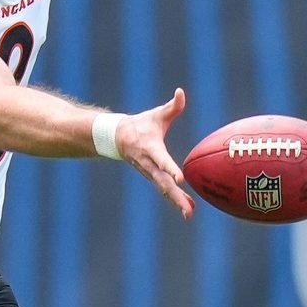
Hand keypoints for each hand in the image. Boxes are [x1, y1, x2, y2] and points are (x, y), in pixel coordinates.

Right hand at [115, 87, 196, 218]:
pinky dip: (176, 199)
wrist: (117, 138)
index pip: (162, 160)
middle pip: (163, 183)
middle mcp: (149, 164)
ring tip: (189, 214)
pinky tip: (189, 208)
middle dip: (175, 196)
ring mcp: (150, 173)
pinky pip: (165, 190)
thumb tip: (181, 92)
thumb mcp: (156, 114)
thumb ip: (172, 106)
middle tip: (188, 210)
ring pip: (164, 189)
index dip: (170, 169)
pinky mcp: (152, 177)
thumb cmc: (141, 125)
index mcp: (151, 148)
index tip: (180, 179)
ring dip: (177, 202)